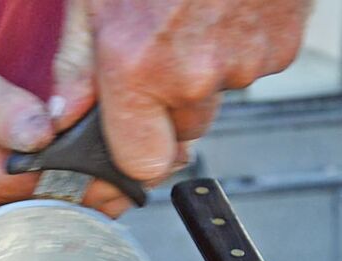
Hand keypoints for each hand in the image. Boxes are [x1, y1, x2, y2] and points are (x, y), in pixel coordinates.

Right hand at [0, 23, 129, 215]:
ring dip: (99, 181)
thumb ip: (0, 107)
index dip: (105, 173)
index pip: (60, 188)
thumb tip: (42, 132)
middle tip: (161, 159)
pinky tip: (101, 155)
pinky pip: (46, 185)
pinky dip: (78, 173)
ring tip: (139, 158)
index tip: (143, 157)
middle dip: (112, 184)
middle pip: (65, 202)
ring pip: (59, 197)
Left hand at [54, 0, 311, 181]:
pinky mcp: (282, 47)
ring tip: (187, 24)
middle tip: (155, 59)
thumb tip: (62, 117)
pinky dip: (234, 51)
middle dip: (164, 110)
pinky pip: (250, 70)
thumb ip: (76, 65)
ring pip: (215, 99)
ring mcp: (245, 62)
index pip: (141, 164)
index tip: (126, 148)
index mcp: (141, 67)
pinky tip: (219, 14)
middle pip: (180, 134)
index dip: (133, 158)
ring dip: (200, 78)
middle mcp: (195, 75)